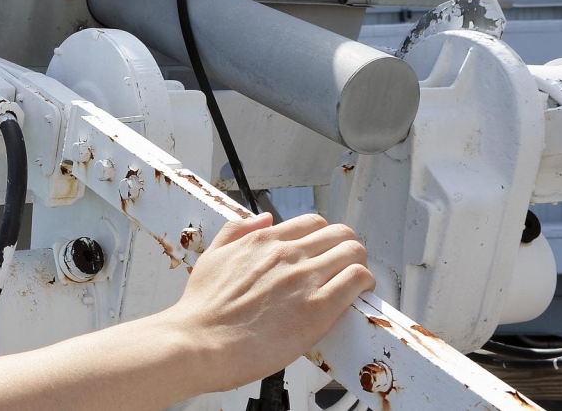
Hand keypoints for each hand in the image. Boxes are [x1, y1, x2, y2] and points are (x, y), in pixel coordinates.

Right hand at [156, 212, 374, 393]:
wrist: (198, 343)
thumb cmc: (202, 310)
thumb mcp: (212, 257)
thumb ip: (236, 232)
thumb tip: (263, 219)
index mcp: (264, 242)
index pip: (312, 223)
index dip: (323, 237)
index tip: (324, 253)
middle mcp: (287, 254)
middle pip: (339, 233)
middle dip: (346, 247)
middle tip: (343, 267)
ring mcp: (305, 279)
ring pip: (353, 251)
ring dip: (358, 264)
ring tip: (355, 282)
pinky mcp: (318, 308)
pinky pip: (356, 280)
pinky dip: (364, 283)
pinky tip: (359, 295)